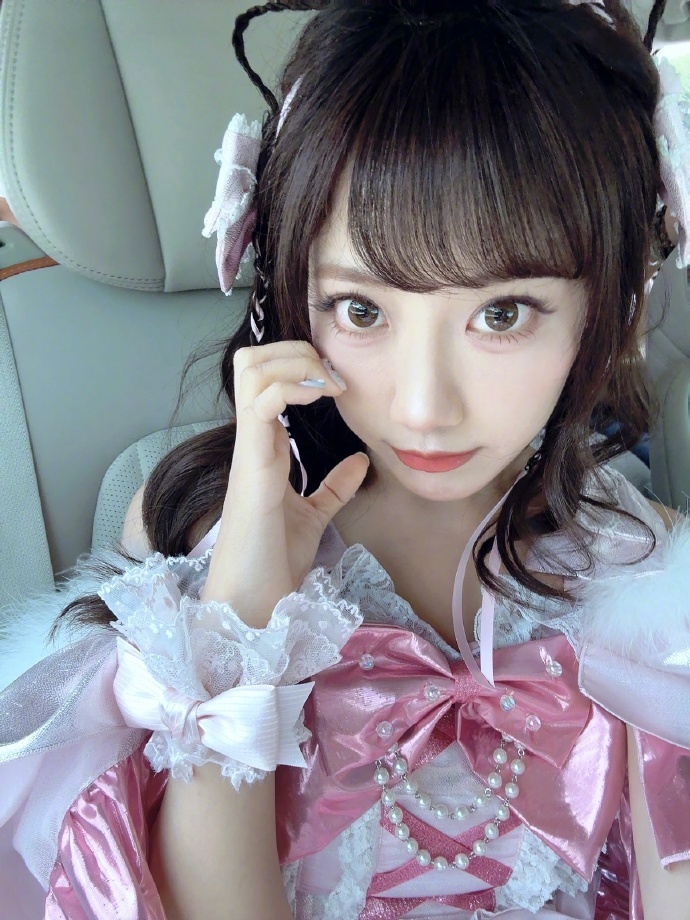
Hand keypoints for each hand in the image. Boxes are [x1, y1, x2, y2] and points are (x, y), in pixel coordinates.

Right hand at [200, 341, 368, 624]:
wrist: (255, 599)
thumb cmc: (275, 559)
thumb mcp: (315, 515)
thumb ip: (334, 486)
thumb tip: (361, 460)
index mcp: (264, 444)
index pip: (266, 376)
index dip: (300, 363)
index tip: (339, 381)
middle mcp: (251, 438)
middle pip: (251, 359)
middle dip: (294, 349)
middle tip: (332, 374)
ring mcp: (248, 447)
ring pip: (251, 368)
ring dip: (295, 362)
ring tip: (329, 384)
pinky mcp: (251, 463)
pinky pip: (261, 401)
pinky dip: (292, 386)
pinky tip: (320, 399)